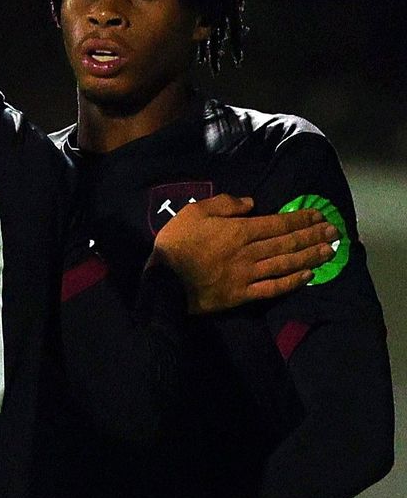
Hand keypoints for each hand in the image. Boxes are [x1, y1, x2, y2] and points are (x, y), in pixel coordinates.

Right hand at [151, 194, 338, 313]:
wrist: (163, 280)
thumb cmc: (175, 243)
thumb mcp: (193, 212)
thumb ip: (223, 204)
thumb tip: (250, 203)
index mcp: (239, 230)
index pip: (278, 223)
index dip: (301, 219)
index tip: (319, 215)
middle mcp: (250, 252)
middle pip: (287, 242)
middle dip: (313, 236)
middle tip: (334, 232)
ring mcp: (248, 275)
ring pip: (285, 263)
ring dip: (309, 256)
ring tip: (329, 251)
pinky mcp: (243, 294)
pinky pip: (273, 288)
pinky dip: (292, 282)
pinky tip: (307, 276)